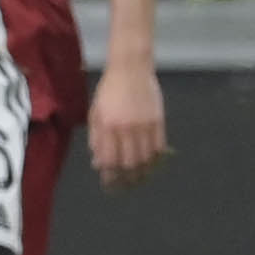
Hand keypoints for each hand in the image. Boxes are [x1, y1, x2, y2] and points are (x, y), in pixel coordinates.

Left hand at [91, 57, 169, 187]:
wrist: (131, 69)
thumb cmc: (108, 90)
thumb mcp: (95, 114)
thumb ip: (96, 139)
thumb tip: (98, 163)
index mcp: (108, 127)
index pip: (110, 160)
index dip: (109, 176)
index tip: (109, 184)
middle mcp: (127, 128)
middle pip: (130, 163)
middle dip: (127, 178)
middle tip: (125, 185)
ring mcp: (145, 125)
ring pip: (146, 158)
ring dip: (142, 171)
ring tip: (139, 178)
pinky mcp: (159, 121)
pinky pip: (159, 146)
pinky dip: (156, 158)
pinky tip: (151, 163)